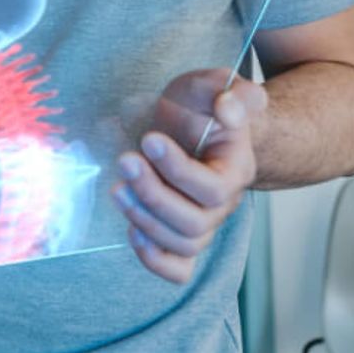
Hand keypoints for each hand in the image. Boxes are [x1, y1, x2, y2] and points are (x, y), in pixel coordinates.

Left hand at [110, 68, 267, 282]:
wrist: (198, 123)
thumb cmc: (203, 105)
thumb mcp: (214, 84)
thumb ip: (231, 90)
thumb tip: (227, 108)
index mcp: (236, 168)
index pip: (214, 188)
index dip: (178, 169)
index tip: (149, 139)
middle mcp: (223, 203)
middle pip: (195, 222)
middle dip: (153, 194)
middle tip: (124, 160)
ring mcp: (203, 221)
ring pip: (183, 243)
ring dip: (145, 220)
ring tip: (117, 188)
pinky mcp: (181, 232)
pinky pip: (178, 267)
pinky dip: (156, 260)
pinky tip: (132, 232)